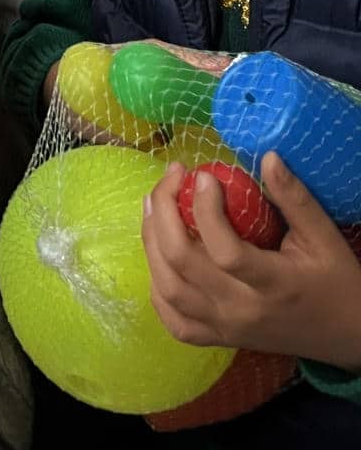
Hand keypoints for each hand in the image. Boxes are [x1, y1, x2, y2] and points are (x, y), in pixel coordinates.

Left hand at [144, 154, 360, 370]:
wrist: (347, 336)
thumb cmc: (335, 281)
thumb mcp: (324, 237)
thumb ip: (294, 198)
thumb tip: (266, 156)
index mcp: (273, 285)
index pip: (225, 251)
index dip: (205, 209)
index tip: (202, 174)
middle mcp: (241, 310)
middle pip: (182, 263)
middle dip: (163, 211)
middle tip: (171, 176)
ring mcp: (225, 328)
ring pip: (168, 288)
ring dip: (151, 241)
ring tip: (154, 203)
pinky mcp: (218, 338)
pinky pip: (172, 319)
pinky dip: (156, 286)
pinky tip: (159, 253)